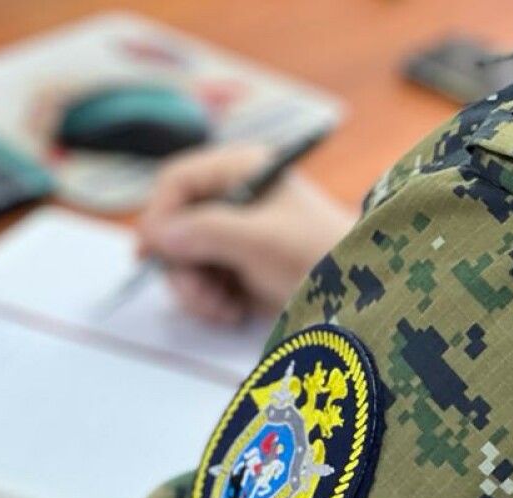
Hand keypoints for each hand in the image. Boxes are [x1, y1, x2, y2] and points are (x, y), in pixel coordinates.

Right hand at [137, 144, 355, 323]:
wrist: (360, 297)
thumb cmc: (317, 255)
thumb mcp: (260, 239)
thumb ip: (205, 231)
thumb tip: (157, 235)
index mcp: (241, 171)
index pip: (176, 181)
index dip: (159, 215)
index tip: (152, 254)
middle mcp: (232, 199)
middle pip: (173, 226)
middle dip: (181, 266)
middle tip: (202, 295)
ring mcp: (233, 236)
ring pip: (182, 260)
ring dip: (195, 290)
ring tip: (223, 308)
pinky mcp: (236, 269)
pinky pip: (200, 283)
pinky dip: (209, 302)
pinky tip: (232, 312)